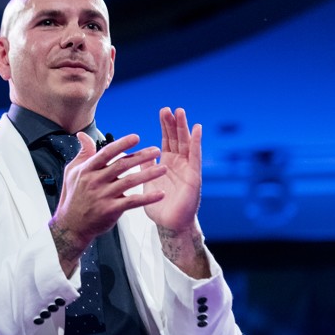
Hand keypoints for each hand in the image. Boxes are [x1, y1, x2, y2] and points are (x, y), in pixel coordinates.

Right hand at [50, 132, 166, 275]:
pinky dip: (147, 198)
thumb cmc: (73, 197)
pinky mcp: (110, 210)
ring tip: (163, 169)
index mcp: (87, 170)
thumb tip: (83, 135)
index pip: (107, 153)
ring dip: (148, 174)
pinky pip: (132, 202)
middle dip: (141, 157)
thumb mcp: (72, 172)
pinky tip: (160, 194)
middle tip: (156, 150)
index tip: (136, 137)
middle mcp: (95, 181)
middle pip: (121, 165)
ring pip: (129, 182)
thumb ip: (82, 153)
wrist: (71, 225)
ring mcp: (103, 196)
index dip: (122, 144)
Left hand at [141, 107, 202, 232]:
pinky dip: (196, 143)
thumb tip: (137, 153)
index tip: (163, 111)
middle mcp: (179, 164)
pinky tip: (197, 129)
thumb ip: (144, 167)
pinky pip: (195, 157)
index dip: (165, 126)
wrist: (169, 225)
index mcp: (167, 164)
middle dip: (173, 123)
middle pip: (177, 139)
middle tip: (169, 108)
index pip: (167, 140)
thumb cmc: (159, 207)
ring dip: (184, 128)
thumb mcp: (147, 183)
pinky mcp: (194, 177)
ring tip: (181, 112)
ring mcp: (187, 169)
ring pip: (186, 144)